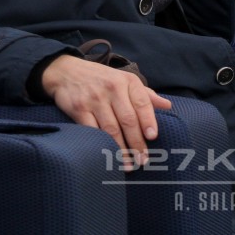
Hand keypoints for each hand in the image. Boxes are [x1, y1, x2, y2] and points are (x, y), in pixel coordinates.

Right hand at [41, 54, 172, 169]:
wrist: (66, 71)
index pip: (143, 103)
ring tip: (129, 164)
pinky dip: (102, 145)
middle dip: (137, 142)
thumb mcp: (124, 80)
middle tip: (143, 159)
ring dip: (121, 150)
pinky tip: (108, 156)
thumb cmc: (101, 79)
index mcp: (128, 81)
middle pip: (128, 120)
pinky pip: (93, 131)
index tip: (153, 137)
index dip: (149, 121)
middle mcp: (113, 88)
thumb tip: (167, 106)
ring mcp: (95, 99)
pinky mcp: (79, 109)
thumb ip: (145, 95)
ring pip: (112, 129)